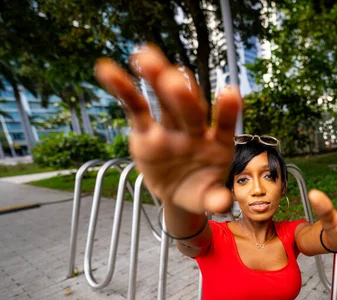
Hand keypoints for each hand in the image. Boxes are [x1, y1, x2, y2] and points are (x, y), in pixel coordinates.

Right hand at [94, 44, 240, 213]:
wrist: (180, 193)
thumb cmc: (201, 190)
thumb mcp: (209, 198)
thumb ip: (216, 199)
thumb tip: (222, 205)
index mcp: (217, 143)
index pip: (224, 124)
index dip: (227, 110)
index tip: (230, 93)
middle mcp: (194, 129)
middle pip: (190, 108)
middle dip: (183, 95)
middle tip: (176, 79)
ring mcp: (169, 126)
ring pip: (163, 99)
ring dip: (155, 77)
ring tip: (145, 56)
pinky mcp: (144, 129)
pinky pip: (134, 106)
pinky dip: (122, 88)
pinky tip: (106, 69)